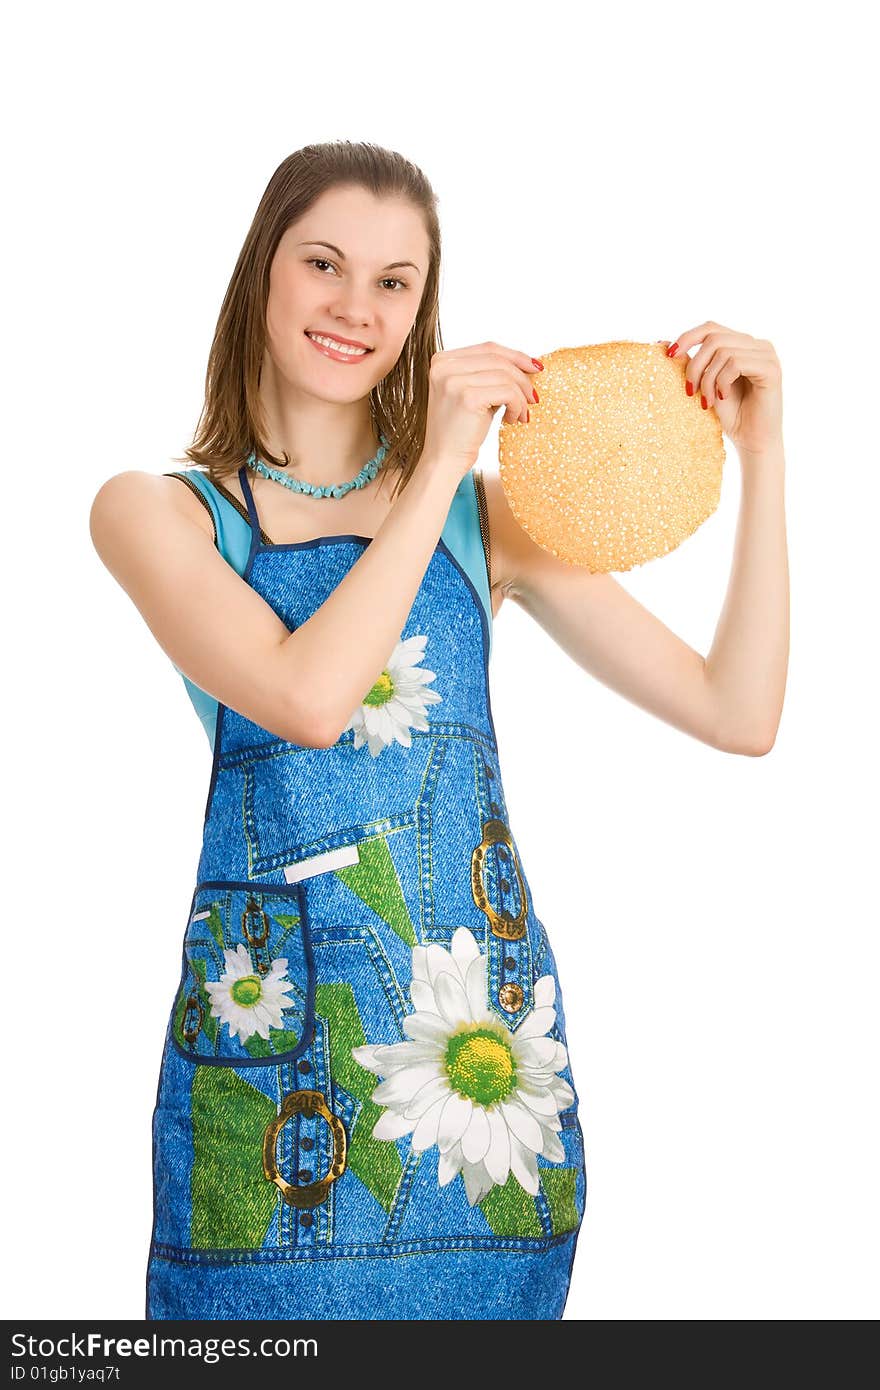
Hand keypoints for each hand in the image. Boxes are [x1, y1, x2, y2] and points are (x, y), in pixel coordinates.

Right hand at [421, 341, 542, 477]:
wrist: (443, 461)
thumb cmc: (459, 431)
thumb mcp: (472, 394)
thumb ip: (489, 375)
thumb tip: (526, 363)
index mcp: (442, 361)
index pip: (488, 348)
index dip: (516, 356)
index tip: (535, 367)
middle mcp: (444, 366)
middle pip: (498, 359)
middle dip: (522, 378)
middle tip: (533, 398)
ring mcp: (453, 380)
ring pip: (505, 375)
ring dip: (521, 396)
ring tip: (520, 414)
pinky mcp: (467, 397)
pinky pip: (507, 392)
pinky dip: (517, 405)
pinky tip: (512, 419)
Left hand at [662, 321, 783, 454]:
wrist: (752, 441)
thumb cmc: (730, 415)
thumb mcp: (705, 384)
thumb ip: (692, 362)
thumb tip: (663, 342)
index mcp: (742, 345)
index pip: (711, 328)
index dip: (687, 337)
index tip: (669, 355)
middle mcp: (757, 345)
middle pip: (714, 338)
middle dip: (695, 365)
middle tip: (689, 391)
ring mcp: (767, 355)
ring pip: (723, 351)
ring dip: (708, 379)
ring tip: (708, 401)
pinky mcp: (771, 369)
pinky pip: (736, 363)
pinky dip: (722, 382)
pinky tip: (723, 398)